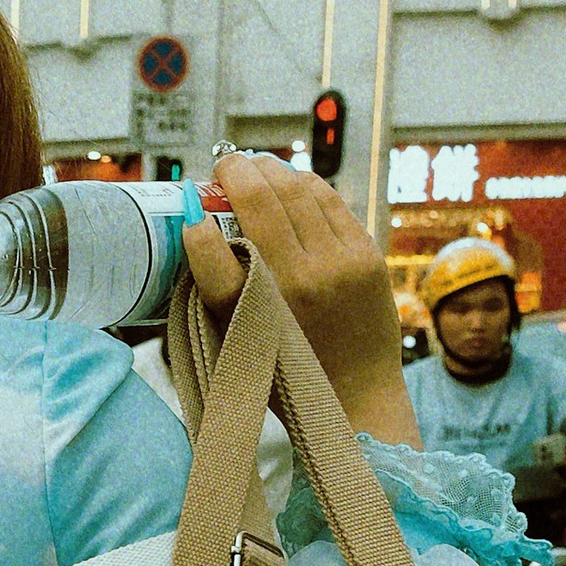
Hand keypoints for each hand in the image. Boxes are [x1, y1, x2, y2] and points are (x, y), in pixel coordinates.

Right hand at [190, 154, 417, 445]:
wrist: (353, 398)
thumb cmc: (282, 374)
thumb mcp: (235, 335)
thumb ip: (214, 278)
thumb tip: (194, 223)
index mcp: (279, 292)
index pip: (249, 211)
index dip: (226, 182)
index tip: (209, 179)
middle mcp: (316, 272)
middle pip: (276, 192)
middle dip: (248, 170)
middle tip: (228, 168)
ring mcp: (348, 262)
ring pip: (307, 190)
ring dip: (279, 173)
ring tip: (257, 171)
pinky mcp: (370, 257)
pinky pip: (335, 204)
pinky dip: (309, 188)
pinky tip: (292, 187)